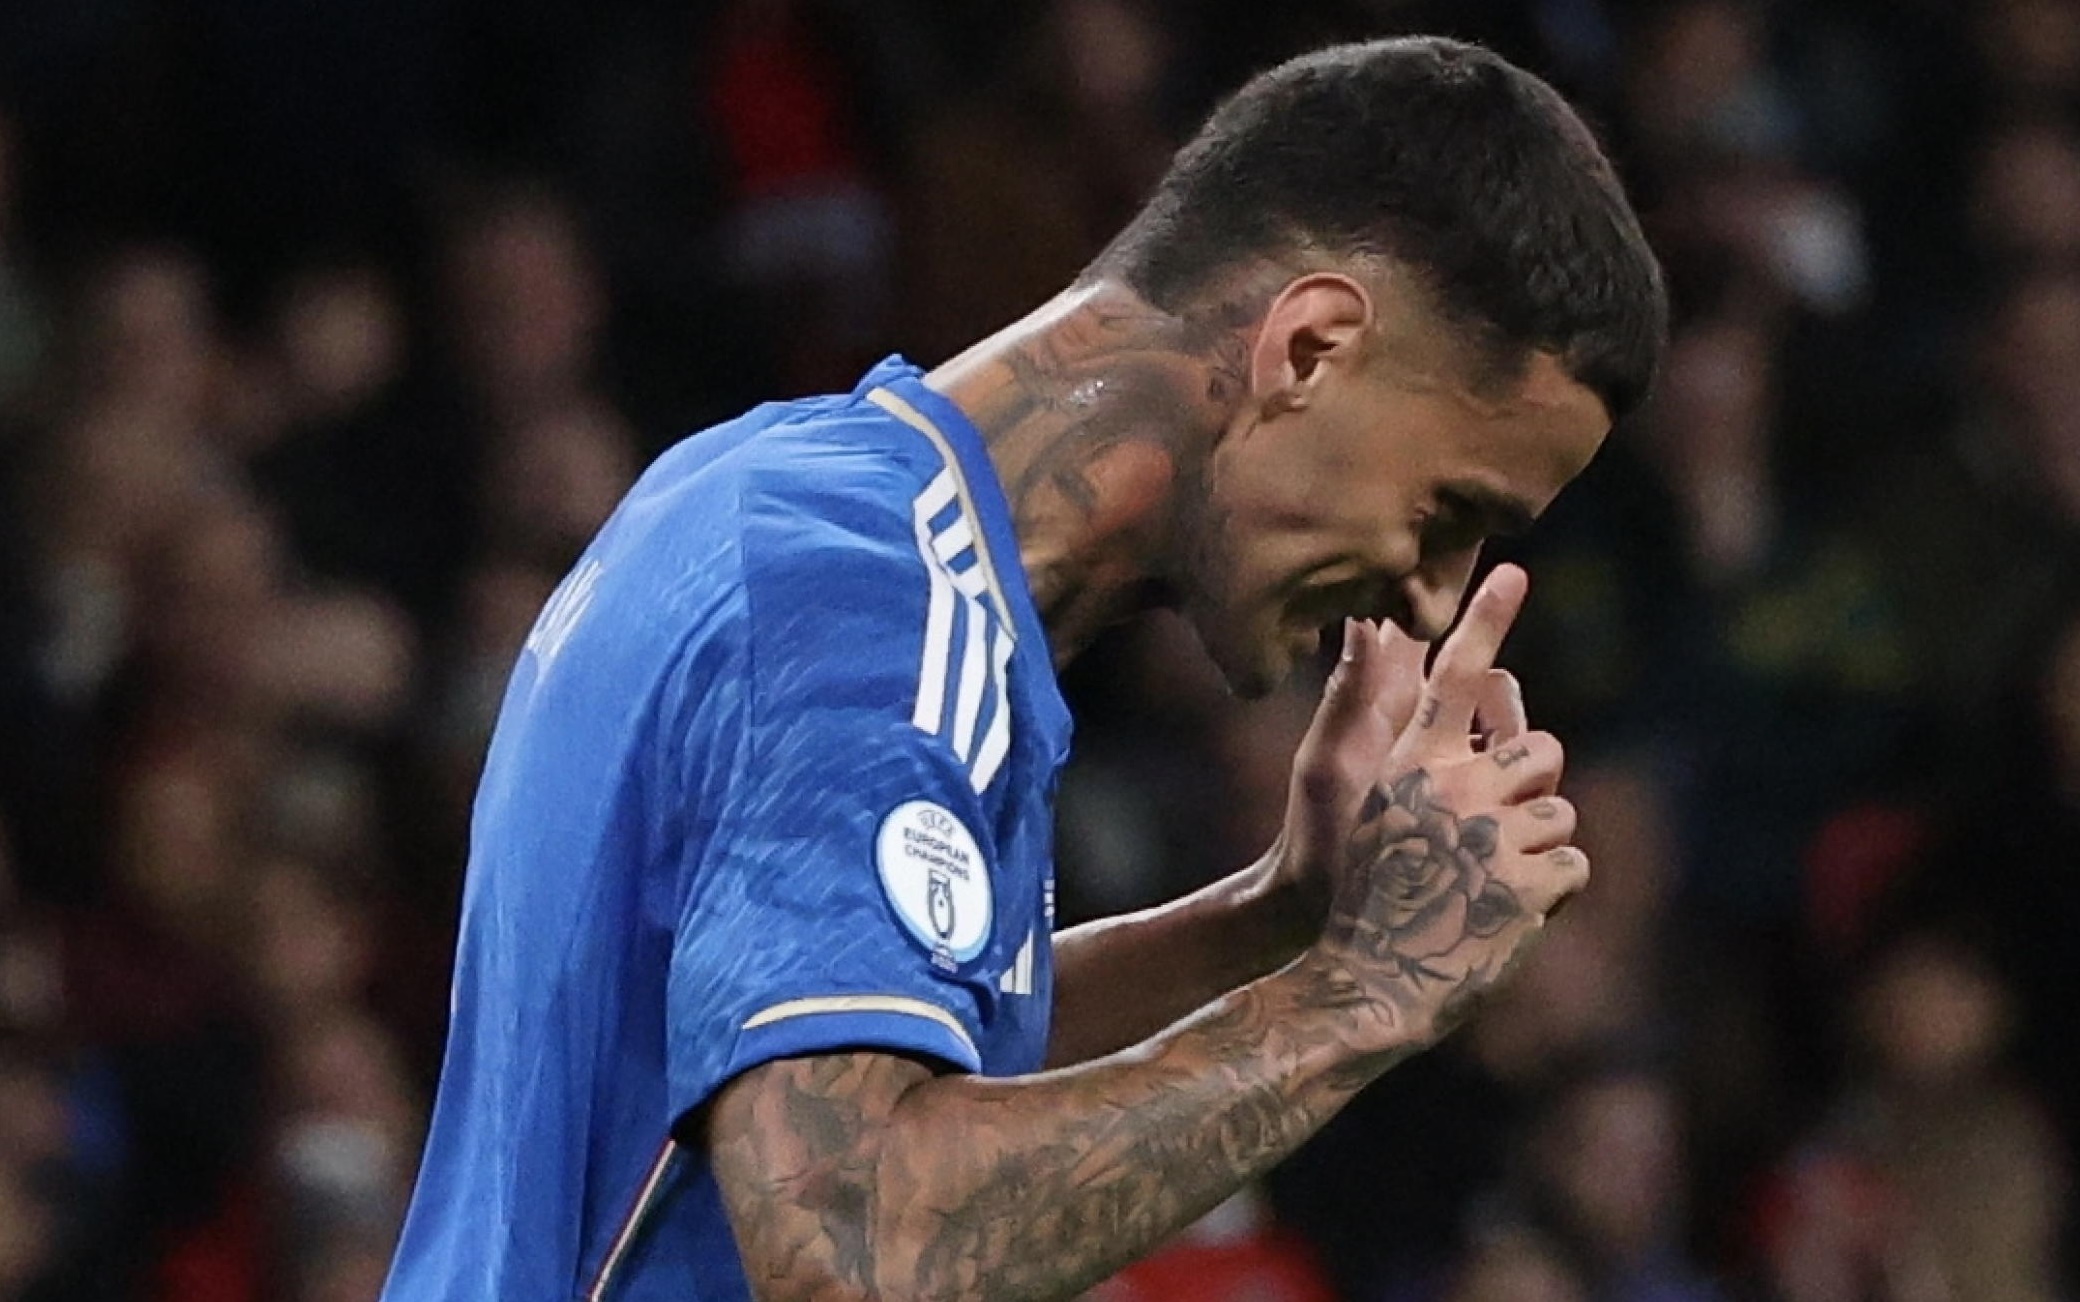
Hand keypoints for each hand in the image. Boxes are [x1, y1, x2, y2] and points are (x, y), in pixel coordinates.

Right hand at [1307, 566, 1585, 1048]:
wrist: (1364, 982)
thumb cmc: (1369, 892)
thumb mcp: (1376, 809)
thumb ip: (1428, 754)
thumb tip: (1468, 690)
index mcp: (1413, 764)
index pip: (1454, 676)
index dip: (1484, 619)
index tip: (1511, 571)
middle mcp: (1454, 788)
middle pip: (1542, 749)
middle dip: (1532, 787)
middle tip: (1495, 834)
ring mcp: (1493, 836)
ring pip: (1560, 813)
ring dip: (1537, 849)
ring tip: (1487, 887)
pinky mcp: (1527, 886)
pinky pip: (1575, 865)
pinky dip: (1552, 893)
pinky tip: (1506, 915)